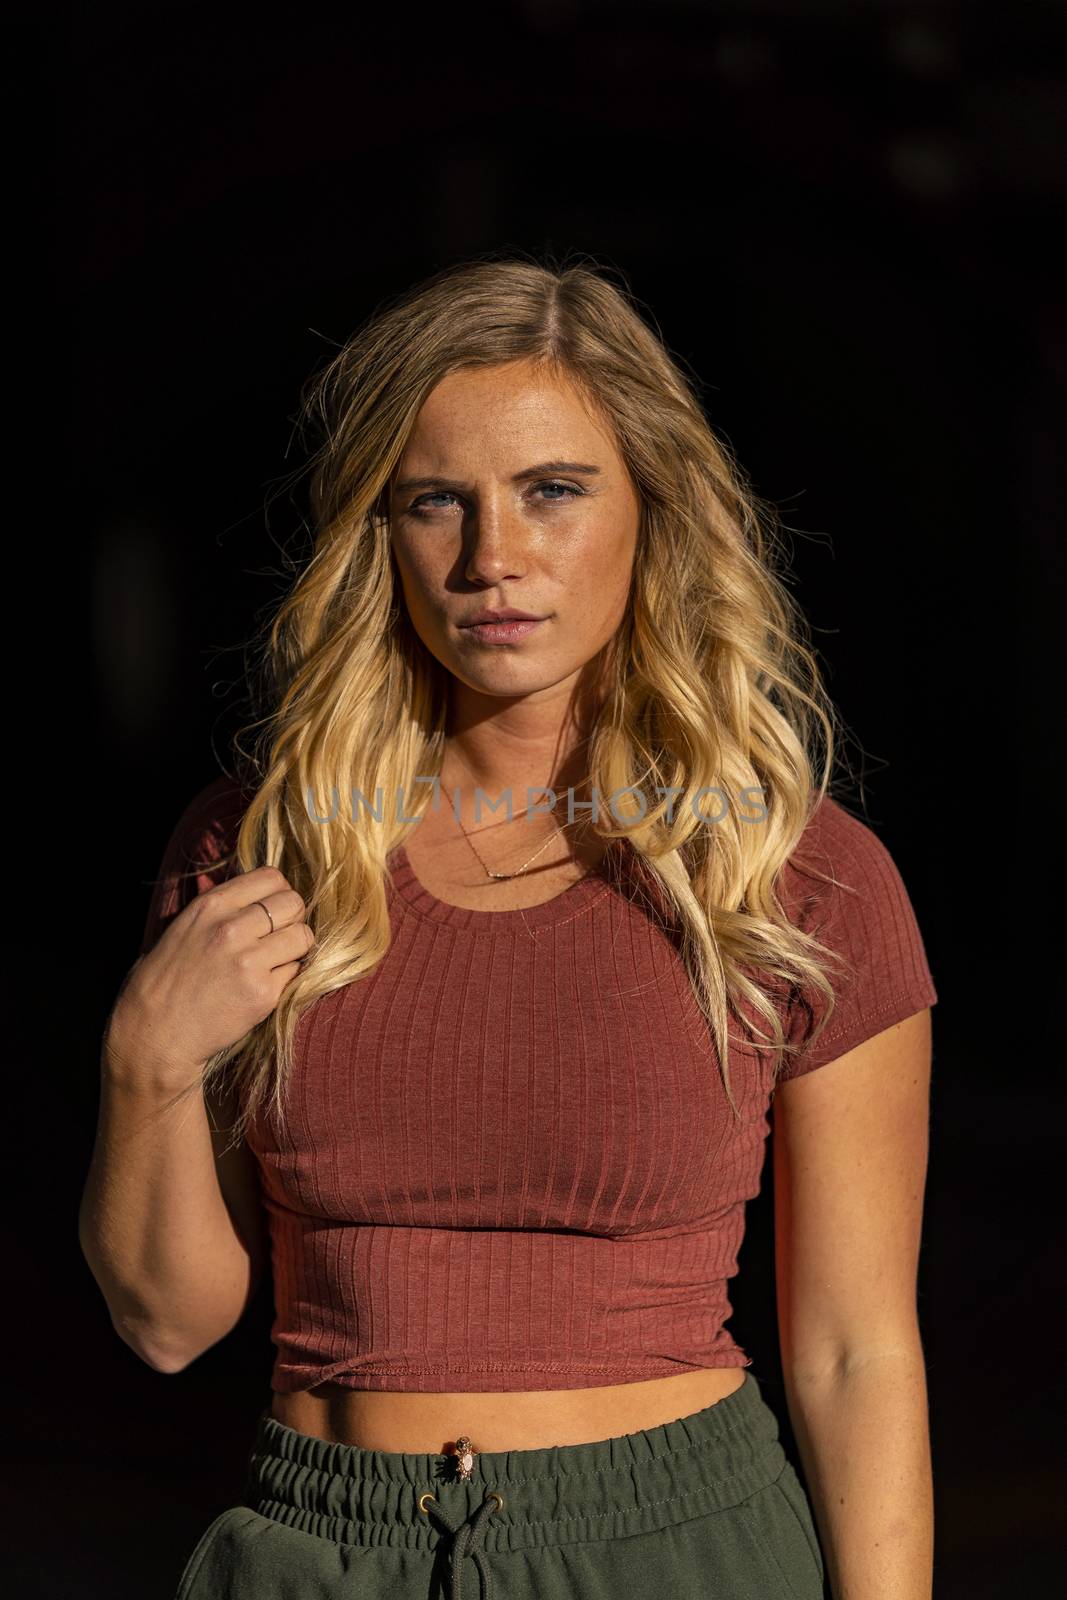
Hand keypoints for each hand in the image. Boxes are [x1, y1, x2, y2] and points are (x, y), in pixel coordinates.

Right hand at [108, 866, 314, 1081]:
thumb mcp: (184, 928)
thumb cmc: (165, 981)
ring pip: (303, 936)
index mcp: (211, 906)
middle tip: (278, 937)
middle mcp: (231, 928)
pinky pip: (296, 971)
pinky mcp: (263, 993)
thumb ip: (222, 908)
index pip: (271, 877)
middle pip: (293, 903)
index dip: (278, 893)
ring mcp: (249, 961)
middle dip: (292, 918)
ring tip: (274, 960)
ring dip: (295, 947)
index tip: (271, 911)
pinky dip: (286, 977)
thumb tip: (261, 893)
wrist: (154, 1034)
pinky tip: (262, 985)